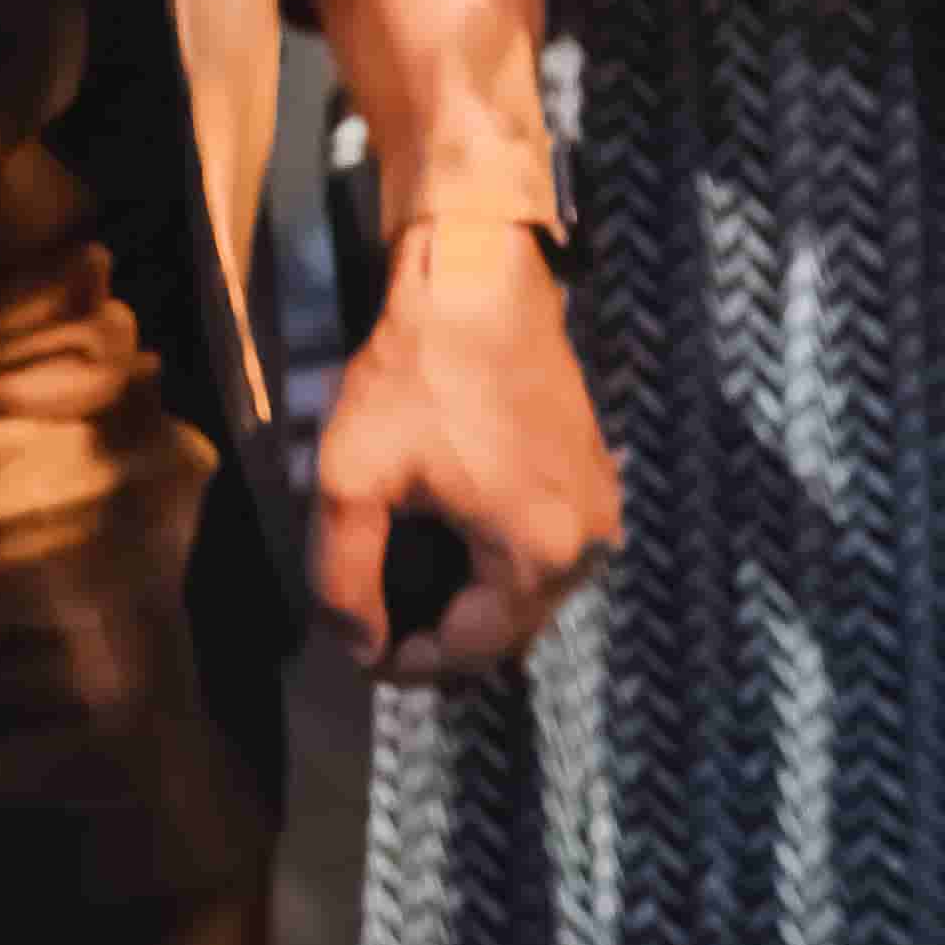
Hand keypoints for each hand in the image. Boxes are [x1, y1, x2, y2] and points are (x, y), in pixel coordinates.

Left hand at [305, 218, 620, 680]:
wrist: (478, 283)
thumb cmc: (416, 375)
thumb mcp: (353, 481)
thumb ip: (345, 580)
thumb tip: (357, 646)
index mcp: (537, 552)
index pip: (470, 651)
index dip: (405, 662)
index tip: (356, 646)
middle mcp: (587, 540)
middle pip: (508, 630)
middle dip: (441, 635)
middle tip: (375, 621)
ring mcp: (599, 506)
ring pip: (530, 592)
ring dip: (471, 600)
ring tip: (407, 583)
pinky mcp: (595, 474)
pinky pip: (547, 548)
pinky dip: (498, 560)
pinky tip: (450, 536)